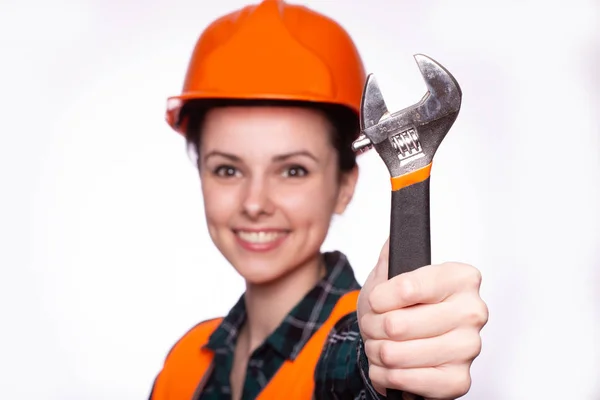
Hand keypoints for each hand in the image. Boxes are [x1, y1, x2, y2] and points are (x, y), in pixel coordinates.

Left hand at [357, 239, 487, 398]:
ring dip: (377, 352)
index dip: (380, 298)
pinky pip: (407, 380)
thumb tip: (394, 238)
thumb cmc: (400, 305)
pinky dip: (386, 375)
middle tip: (374, 326)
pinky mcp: (459, 380)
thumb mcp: (390, 274)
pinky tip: (390, 366)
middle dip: (373, 327)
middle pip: (396, 325)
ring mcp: (469, 348)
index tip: (377, 300)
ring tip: (380, 344)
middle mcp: (472, 311)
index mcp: (461, 278)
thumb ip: (392, 254)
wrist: (406, 340)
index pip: (407, 288)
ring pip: (397, 354)